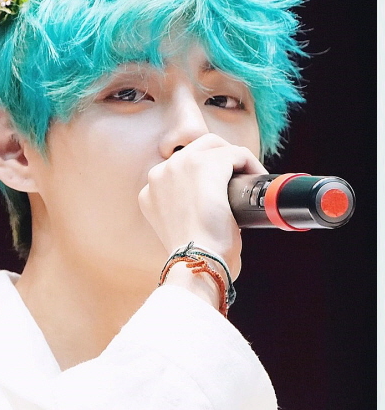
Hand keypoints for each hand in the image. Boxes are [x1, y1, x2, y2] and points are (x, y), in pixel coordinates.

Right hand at [139, 133, 265, 280]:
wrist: (195, 262)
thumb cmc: (194, 257)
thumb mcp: (179, 231)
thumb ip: (186, 213)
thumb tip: (217, 208)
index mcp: (151, 192)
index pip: (181, 169)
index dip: (206, 177)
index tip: (222, 190)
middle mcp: (159, 174)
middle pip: (196, 149)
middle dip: (221, 159)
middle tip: (240, 178)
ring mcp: (179, 166)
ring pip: (215, 147)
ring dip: (235, 159)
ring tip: (251, 177)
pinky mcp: (204, 165)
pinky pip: (236, 153)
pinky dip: (251, 164)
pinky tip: (258, 178)